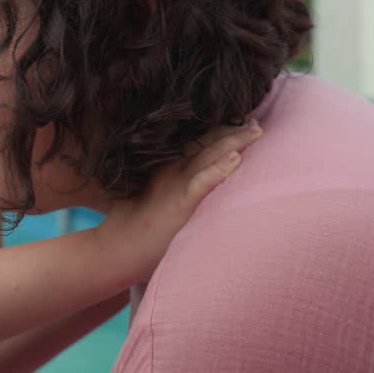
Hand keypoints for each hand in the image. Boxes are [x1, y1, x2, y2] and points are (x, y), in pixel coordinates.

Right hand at [96, 122, 260, 281]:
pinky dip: (218, 170)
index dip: (221, 133)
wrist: (116, 249)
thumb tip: (196, 190)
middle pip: (208, 145)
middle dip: (234, 132)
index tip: (243, 123)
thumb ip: (176, 193)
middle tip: (257, 123)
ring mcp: (177, 186)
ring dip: (233, 142)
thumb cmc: (137, 232)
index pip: (199, 146)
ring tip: (256, 130)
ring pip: (208, 156)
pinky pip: (202, 183)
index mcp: (169, 171)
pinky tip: (235, 159)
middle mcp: (174, 173)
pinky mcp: (180, 203)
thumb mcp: (157, 205)